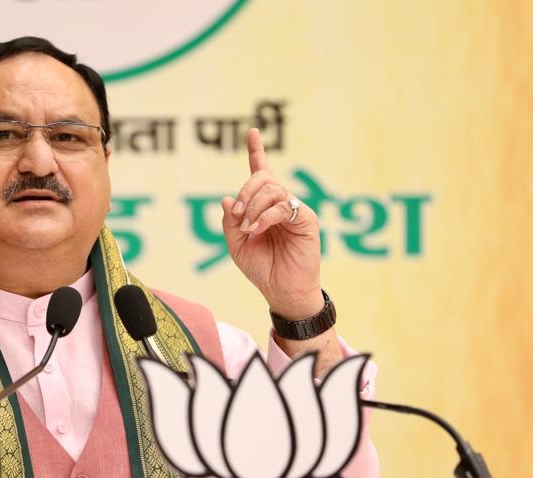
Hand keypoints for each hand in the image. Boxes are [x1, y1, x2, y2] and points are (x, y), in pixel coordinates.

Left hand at [221, 128, 323, 319]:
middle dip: (245, 193)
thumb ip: (230, 222)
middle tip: (238, 215)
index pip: (261, 172)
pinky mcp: (305, 219)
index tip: (253, 132)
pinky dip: (265, 215)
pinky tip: (257, 229)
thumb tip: (226, 199)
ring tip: (248, 228)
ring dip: (253, 206)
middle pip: (263, 178)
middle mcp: (280, 203)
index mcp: (264, 206)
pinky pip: (283, 205)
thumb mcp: (237, 245)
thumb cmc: (262, 268)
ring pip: (272, 189)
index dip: (257, 151)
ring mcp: (294, 209)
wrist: (282, 290)